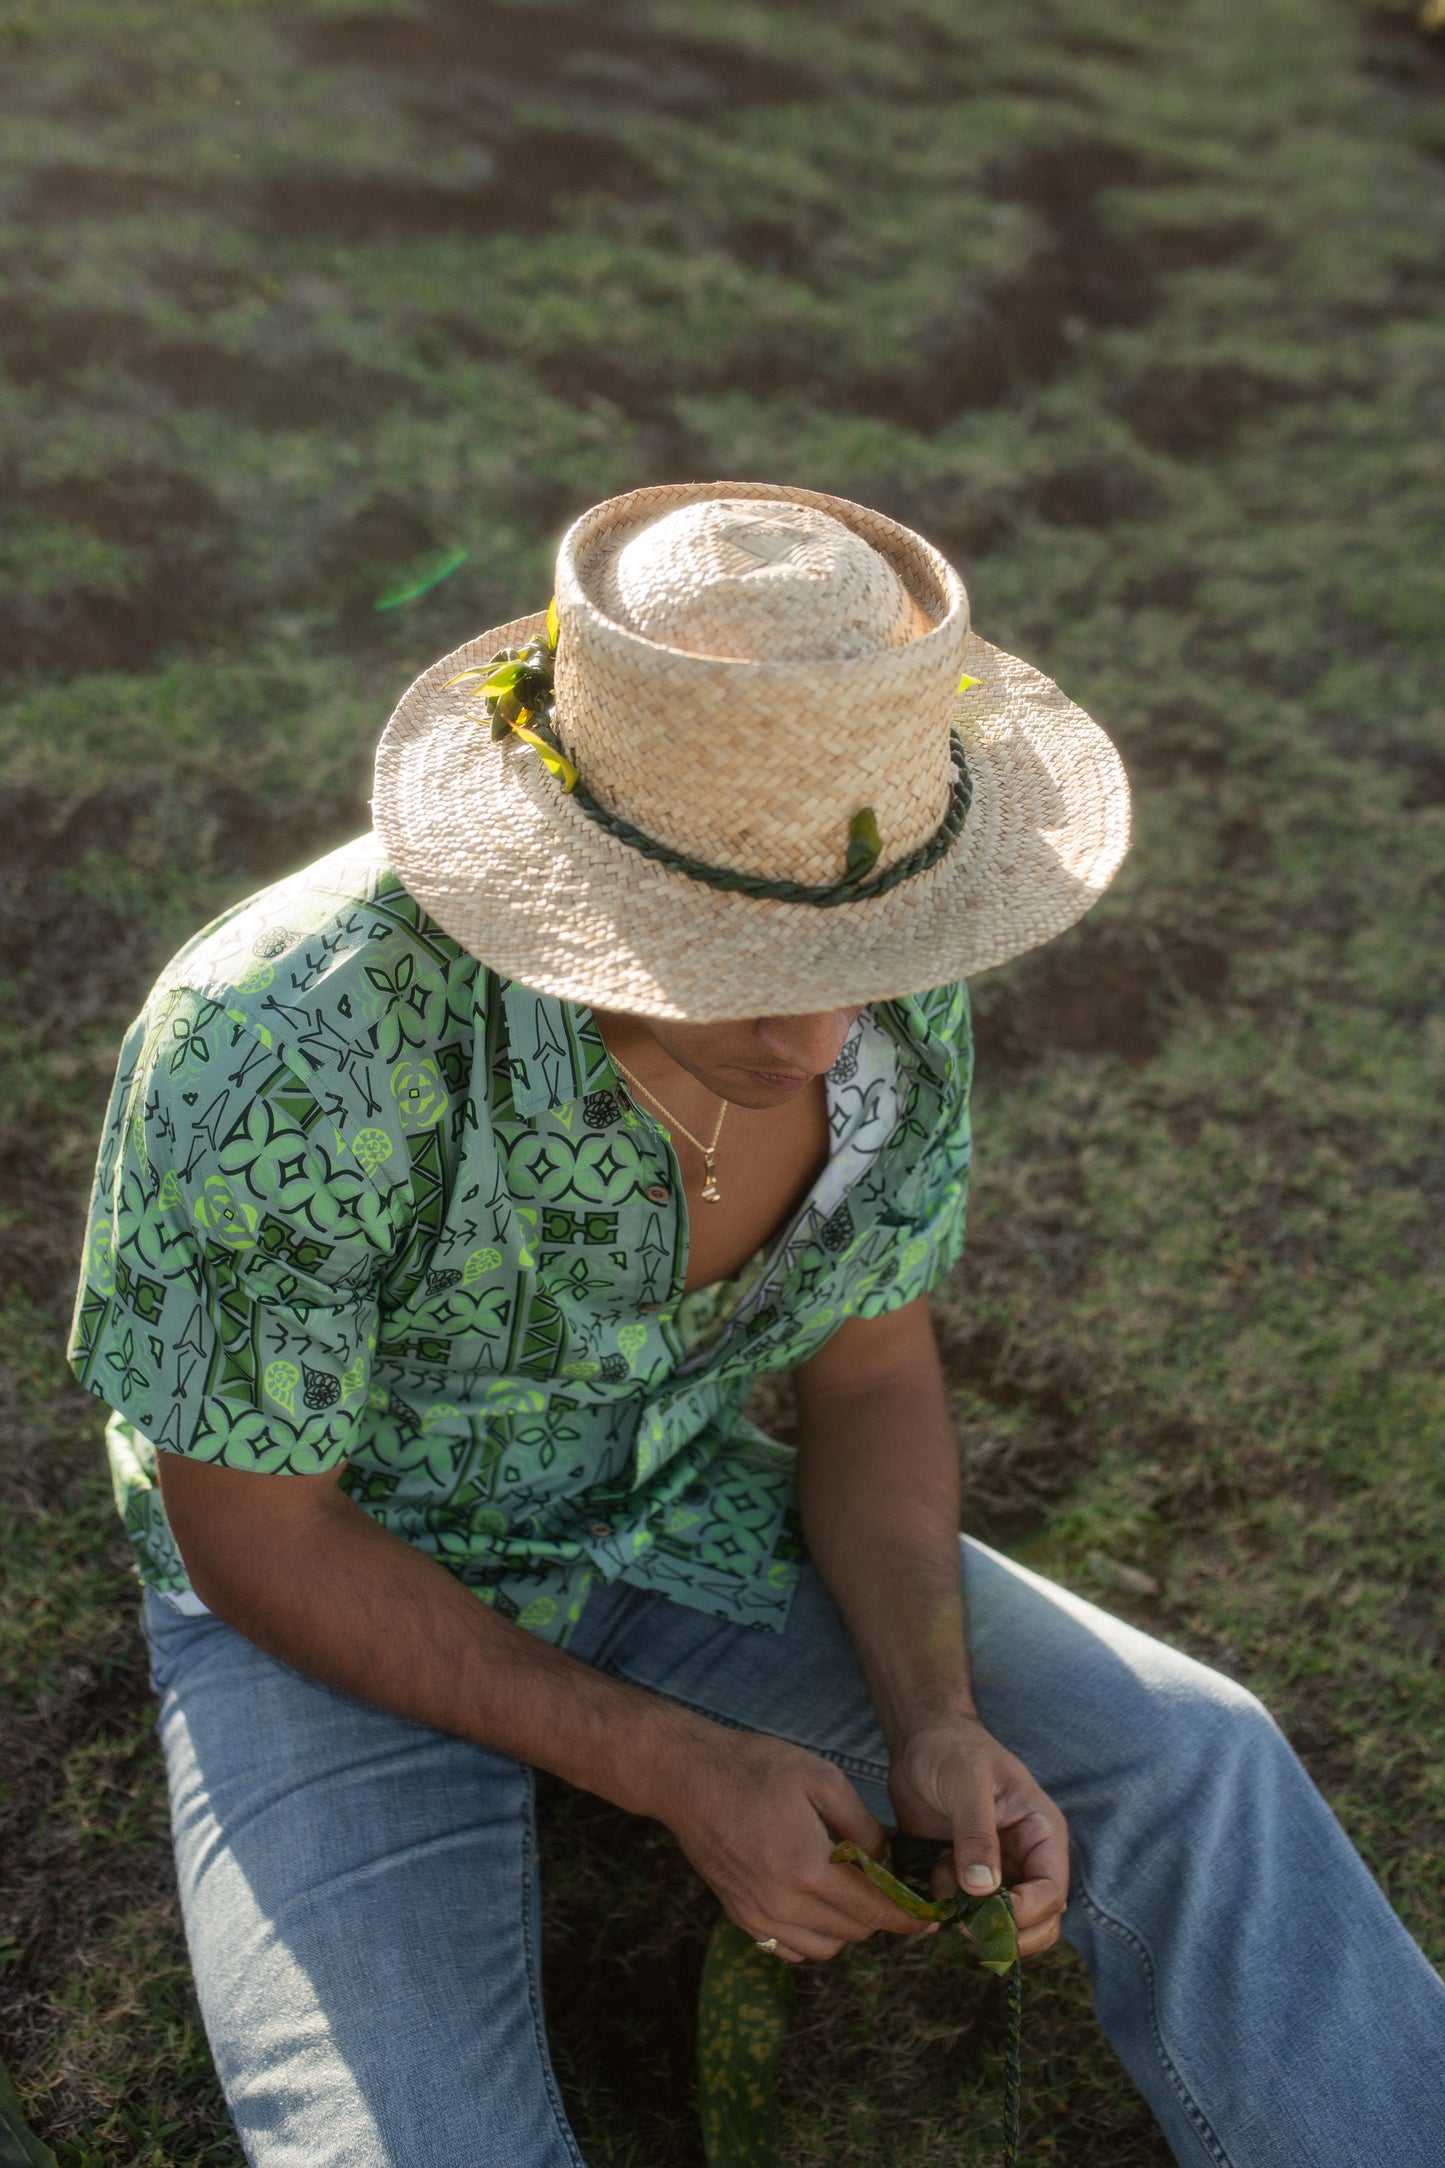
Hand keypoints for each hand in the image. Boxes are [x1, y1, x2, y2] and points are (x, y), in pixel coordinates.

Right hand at [662, 1726, 943, 1963]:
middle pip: (854, 1931)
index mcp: (807, 1867)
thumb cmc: (756, 1768)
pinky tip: (814, 1899)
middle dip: (878, 1913)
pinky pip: (791, 1948)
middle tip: (885, 1885)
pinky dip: (812, 1934)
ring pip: (825, 1948)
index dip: (908, 1919)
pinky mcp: (740, 1917)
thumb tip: (884, 1865)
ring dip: (846, 1926)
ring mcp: (758, 1915)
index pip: (874, 1911)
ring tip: (847, 1888)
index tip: (930, 1920)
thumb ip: (862, 1827)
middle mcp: (782, 1903)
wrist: (687, 1777)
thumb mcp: (822, 1779)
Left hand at [889, 1714, 1068, 1958]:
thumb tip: (984, 1890)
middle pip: (1038, 1921)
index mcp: (1041, 1834)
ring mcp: (997, 1870)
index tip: (987, 1913)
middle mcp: (1026, 1858)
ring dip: (971, 1918)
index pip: (1051, 1892)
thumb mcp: (967, 1784)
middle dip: (1004, 1930)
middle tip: (965, 1921)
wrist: (919, 1740)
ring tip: (942, 1878)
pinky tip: (930, 1872)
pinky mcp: (966, 1876)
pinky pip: (967, 1912)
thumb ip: (977, 1835)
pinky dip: (948, 1908)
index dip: (1025, 1913)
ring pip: (1002, 1923)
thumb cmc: (952, 1748)